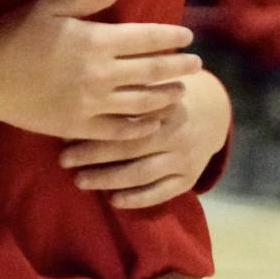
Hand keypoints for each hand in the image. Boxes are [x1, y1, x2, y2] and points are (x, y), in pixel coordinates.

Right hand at [0, 0, 199, 139]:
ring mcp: (92, 103)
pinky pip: (120, 131)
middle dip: (179, 66)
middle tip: (197, 64)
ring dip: (166, 96)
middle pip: (152, 71)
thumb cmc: (15, 34)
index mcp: (96, 40)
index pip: (146, 38)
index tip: (188, 36)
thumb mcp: (50, 6)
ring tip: (180, 91)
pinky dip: (142, 127)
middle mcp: (100, 74)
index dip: (170, 36)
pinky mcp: (80, 126)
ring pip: (142, 103)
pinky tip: (153, 122)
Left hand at [60, 70, 233, 207]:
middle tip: (64, 160)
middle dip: (93, 155)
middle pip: (129, 147)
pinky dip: (138, 199)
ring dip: (109, 180)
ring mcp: (185, 157)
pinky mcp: (190, 177)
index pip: (124, 118)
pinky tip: (114, 200)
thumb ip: (128, 84)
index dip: (94, 126)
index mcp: (165, 104)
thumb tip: (82, 93)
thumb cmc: (169, 89)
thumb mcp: (154, 78)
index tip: (65, 132)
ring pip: (142, 173)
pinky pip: (162, 192)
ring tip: (80, 181)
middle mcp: (176, 132)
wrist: (215, 110)